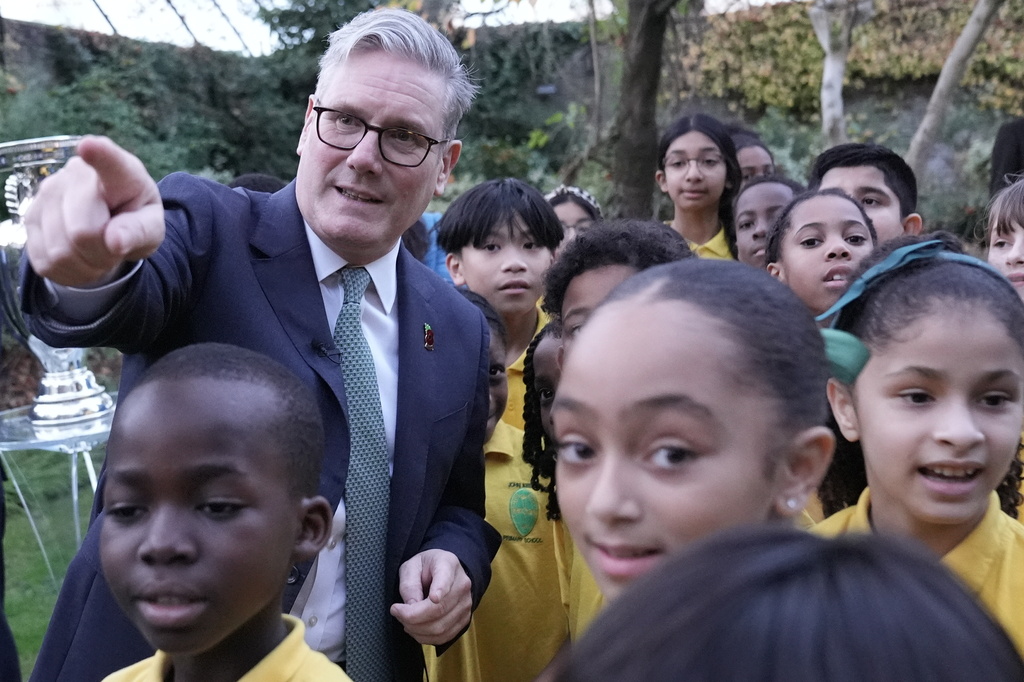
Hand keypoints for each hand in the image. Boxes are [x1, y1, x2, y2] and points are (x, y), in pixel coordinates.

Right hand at [24, 135, 163, 286]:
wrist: (110, 224)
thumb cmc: (134, 219)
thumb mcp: (151, 227)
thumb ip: (140, 231)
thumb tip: (115, 241)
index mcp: (118, 171)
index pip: (108, 160)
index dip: (98, 154)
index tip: (89, 146)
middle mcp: (75, 175)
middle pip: (83, 231)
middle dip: (104, 252)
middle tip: (115, 246)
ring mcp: (45, 195)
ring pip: (61, 251)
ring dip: (87, 264)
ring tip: (100, 250)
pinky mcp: (29, 219)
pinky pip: (47, 262)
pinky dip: (70, 271)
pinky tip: (81, 257)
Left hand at [390, 549, 471, 644]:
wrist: (444, 573)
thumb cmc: (425, 568)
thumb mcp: (411, 567)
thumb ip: (410, 584)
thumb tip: (411, 606)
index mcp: (448, 565)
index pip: (446, 578)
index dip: (441, 589)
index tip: (433, 598)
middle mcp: (462, 585)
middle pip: (439, 609)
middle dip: (412, 617)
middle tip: (396, 612)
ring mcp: (466, 605)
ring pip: (440, 627)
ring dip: (416, 629)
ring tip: (404, 619)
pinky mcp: (464, 620)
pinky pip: (443, 637)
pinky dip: (425, 637)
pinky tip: (415, 628)